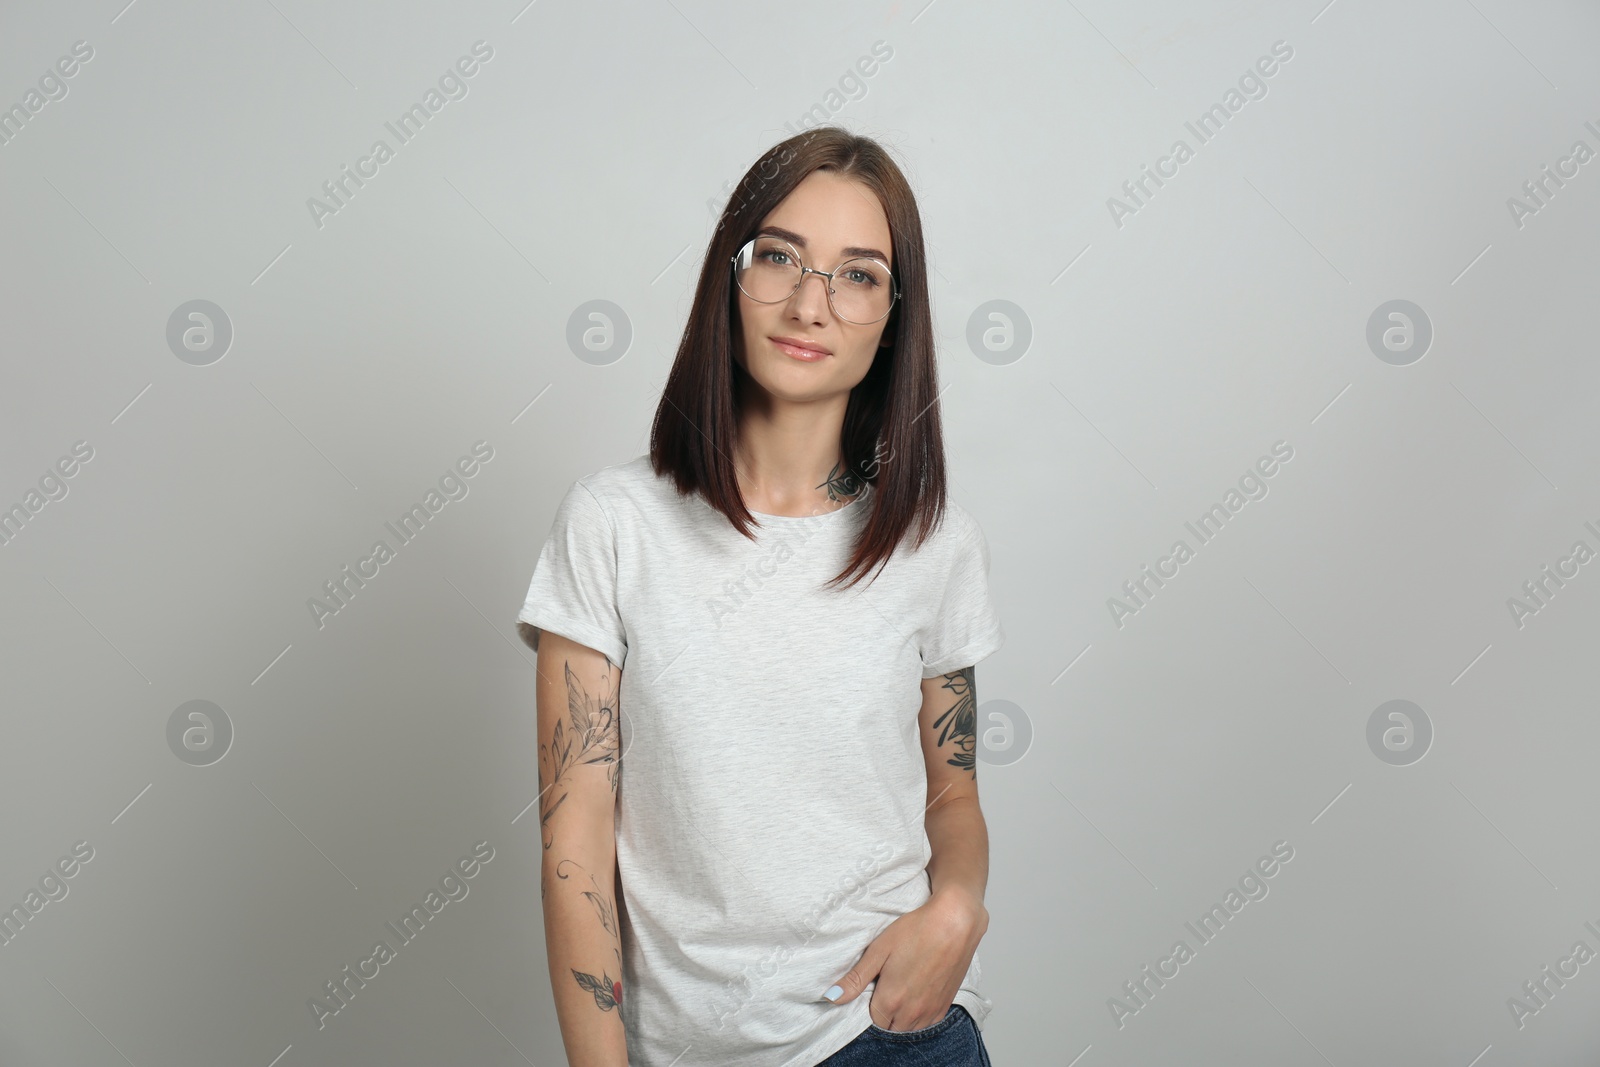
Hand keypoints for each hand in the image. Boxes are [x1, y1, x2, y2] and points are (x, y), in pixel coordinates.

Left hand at [822, 888, 987, 1031]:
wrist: (955, 923)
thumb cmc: (917, 930)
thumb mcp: (879, 950)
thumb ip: (856, 978)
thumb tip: (832, 997)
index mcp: (891, 1000)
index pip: (871, 1019)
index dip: (869, 1003)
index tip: (873, 986)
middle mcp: (911, 1012)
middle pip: (889, 1027)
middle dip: (884, 1013)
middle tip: (886, 986)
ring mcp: (930, 1011)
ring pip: (908, 1029)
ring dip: (901, 1018)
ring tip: (902, 989)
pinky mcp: (945, 1006)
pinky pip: (926, 1024)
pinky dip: (918, 1016)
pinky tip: (917, 994)